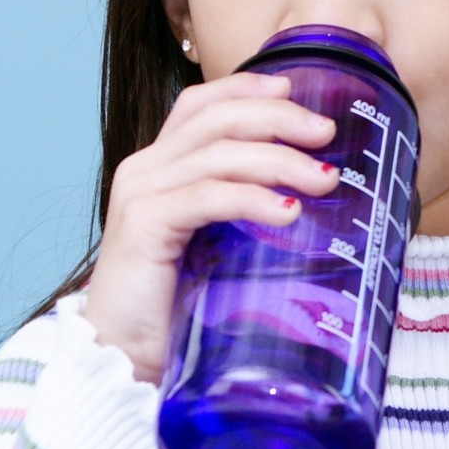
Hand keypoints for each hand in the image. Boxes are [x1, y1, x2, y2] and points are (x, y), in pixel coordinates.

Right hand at [80, 72, 339, 383]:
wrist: (122, 360)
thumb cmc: (174, 308)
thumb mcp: (216, 246)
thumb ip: (242, 212)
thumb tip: (309, 193)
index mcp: (159, 169)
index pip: (200, 106)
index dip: (245, 88)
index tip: (292, 89)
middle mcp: (144, 170)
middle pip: (216, 118)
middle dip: (277, 117)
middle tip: (325, 132)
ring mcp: (140, 194)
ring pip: (219, 153)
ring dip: (279, 160)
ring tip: (323, 178)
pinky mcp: (144, 225)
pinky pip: (208, 196)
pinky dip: (253, 198)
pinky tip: (288, 212)